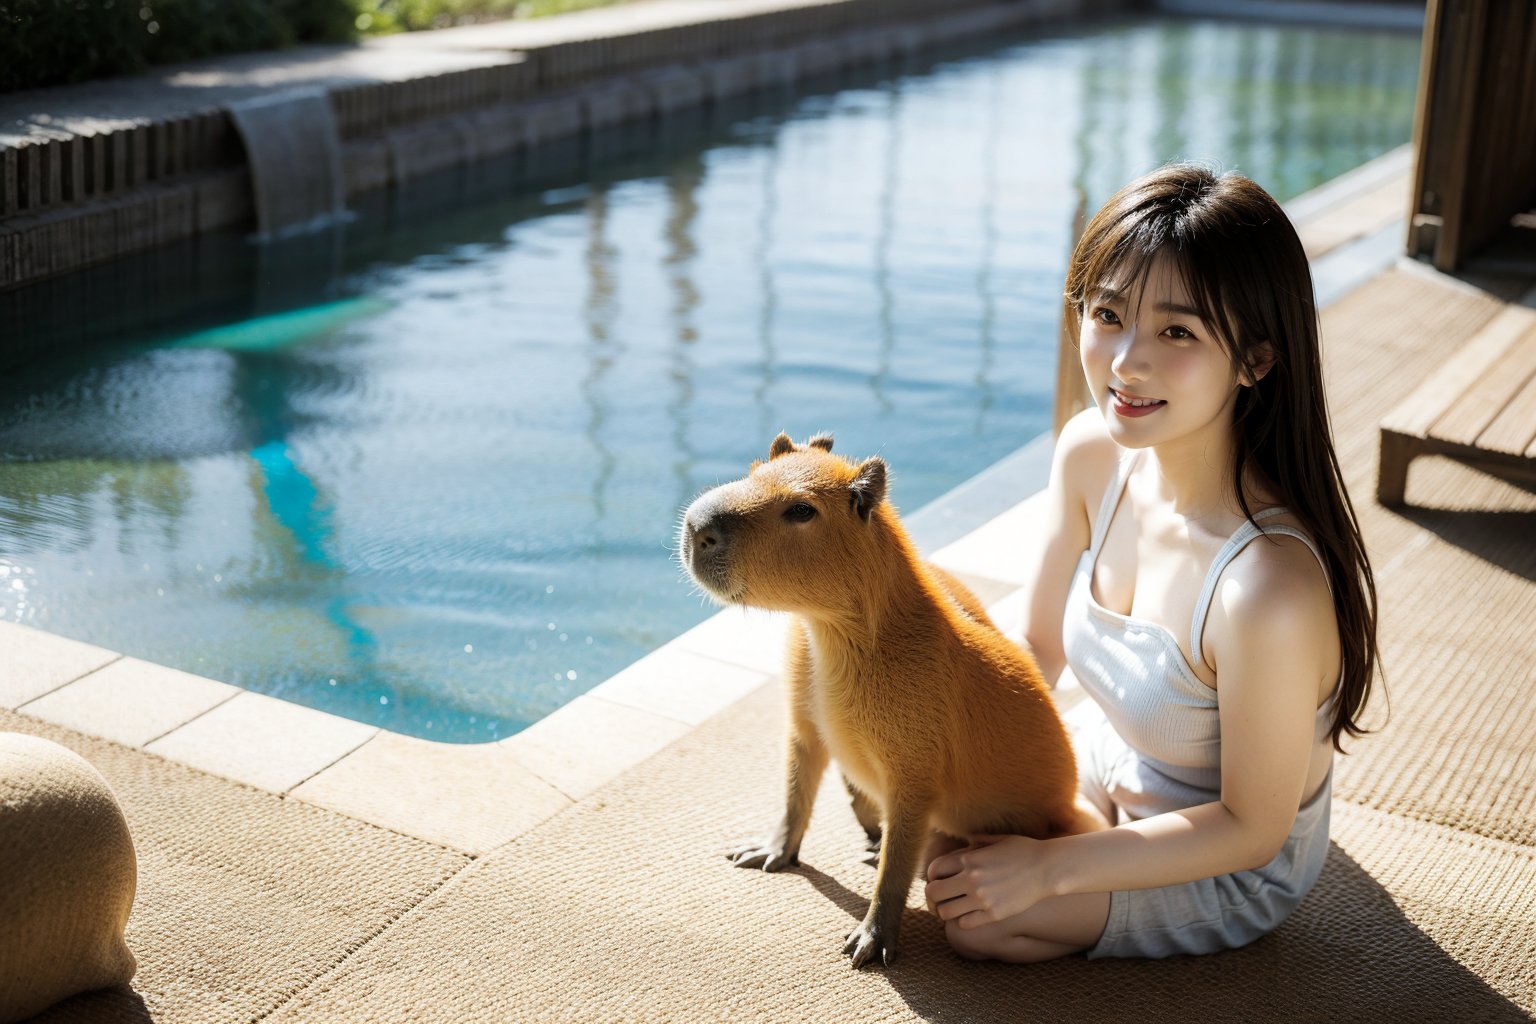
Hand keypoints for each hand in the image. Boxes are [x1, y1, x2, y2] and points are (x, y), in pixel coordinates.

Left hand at [923, 833, 1050, 928]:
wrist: (1048, 869)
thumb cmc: (1024, 850)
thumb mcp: (999, 839)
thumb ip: (978, 842)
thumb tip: (966, 842)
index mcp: (969, 858)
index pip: (933, 869)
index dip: (932, 876)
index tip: (938, 880)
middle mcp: (972, 879)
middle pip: (933, 893)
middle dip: (933, 896)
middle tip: (940, 898)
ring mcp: (982, 898)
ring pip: (945, 912)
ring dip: (946, 911)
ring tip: (953, 908)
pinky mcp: (994, 915)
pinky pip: (964, 924)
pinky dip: (963, 921)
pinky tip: (970, 915)